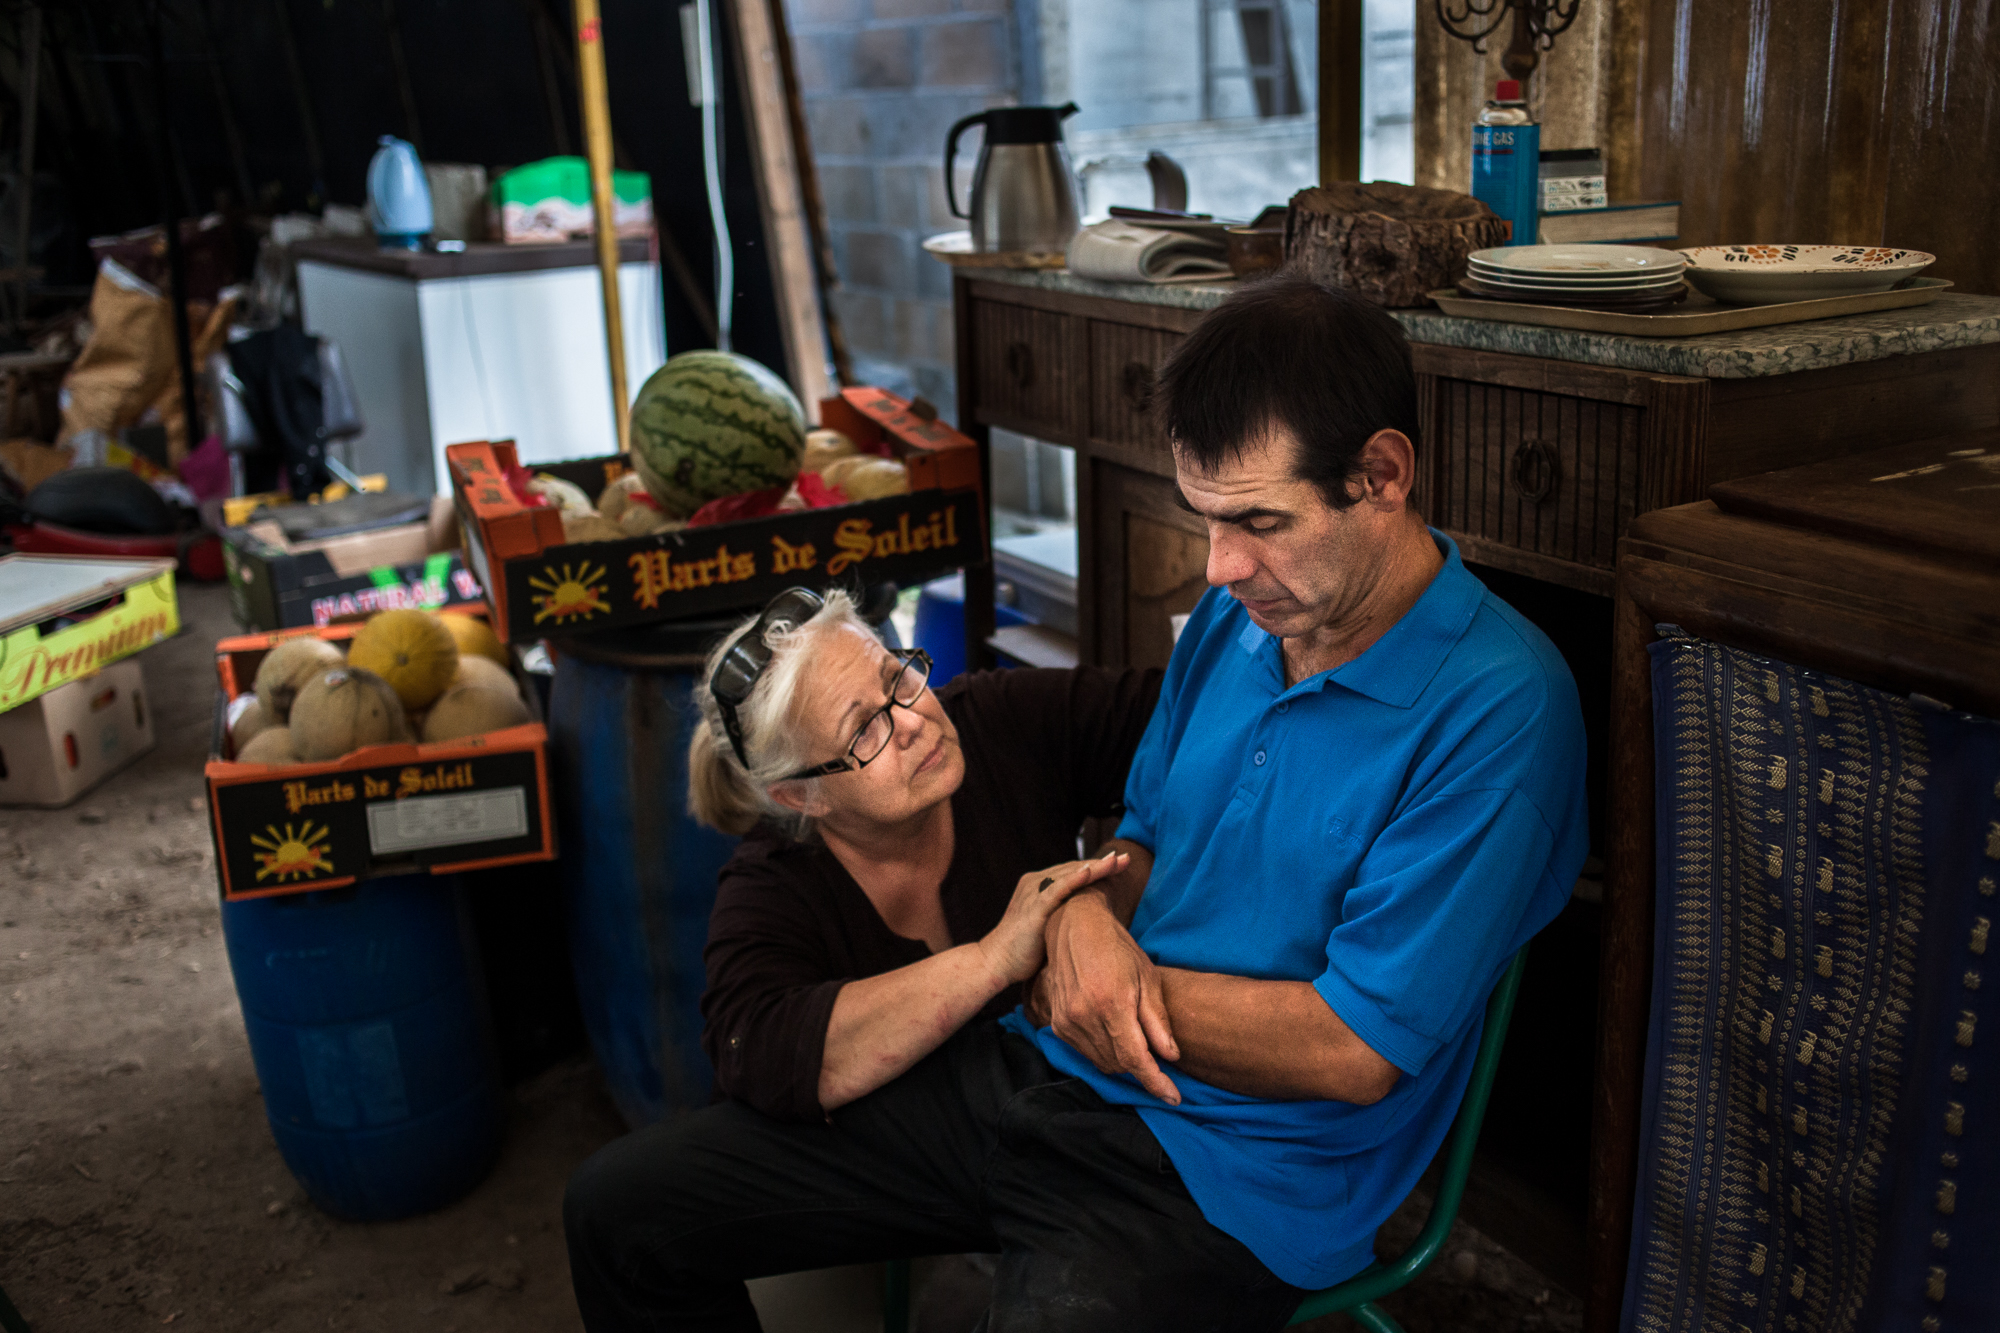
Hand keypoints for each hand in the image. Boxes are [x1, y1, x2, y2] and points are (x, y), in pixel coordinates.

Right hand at [974, 852, 1128, 987]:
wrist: (997, 962)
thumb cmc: (1024, 950)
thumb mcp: (1047, 926)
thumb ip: (1063, 915)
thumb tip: (1088, 920)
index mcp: (1039, 886)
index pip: (1073, 872)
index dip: (1097, 868)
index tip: (1120, 864)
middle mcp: (1035, 883)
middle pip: (1074, 868)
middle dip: (1102, 863)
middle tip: (1127, 857)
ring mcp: (1034, 893)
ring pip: (1070, 874)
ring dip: (1095, 867)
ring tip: (1117, 860)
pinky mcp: (1034, 907)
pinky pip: (1057, 889)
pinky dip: (1075, 879)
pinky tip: (1091, 871)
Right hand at [1041, 892, 1181, 1103]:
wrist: (1075, 927)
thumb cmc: (1118, 948)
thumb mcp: (1148, 978)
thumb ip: (1157, 1021)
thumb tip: (1170, 1056)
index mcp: (1112, 1004)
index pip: (1135, 1059)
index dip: (1156, 1083)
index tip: (1173, 1097)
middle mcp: (1084, 1016)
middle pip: (1119, 1064)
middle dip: (1142, 1068)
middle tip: (1159, 1059)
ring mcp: (1067, 1021)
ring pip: (1102, 1062)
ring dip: (1123, 1061)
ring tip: (1137, 1042)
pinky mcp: (1058, 1022)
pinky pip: (1085, 1052)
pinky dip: (1103, 1052)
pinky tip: (1114, 1035)